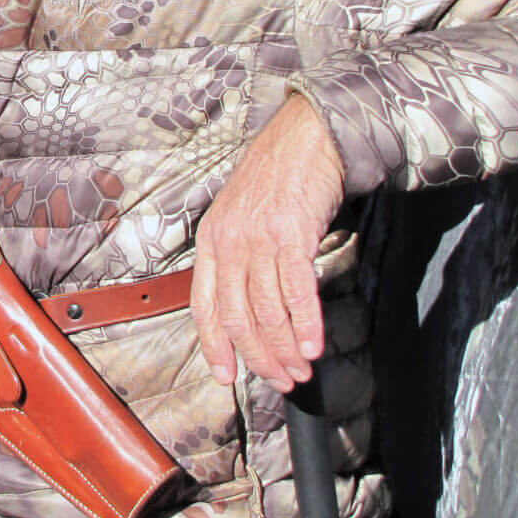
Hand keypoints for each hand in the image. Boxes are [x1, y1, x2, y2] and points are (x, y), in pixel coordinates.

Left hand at [190, 94, 343, 392]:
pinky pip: (296, 292)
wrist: (306, 137)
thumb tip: (248, 307)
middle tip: (279, 380)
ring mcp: (258, 238)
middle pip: (236, 316)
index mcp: (211, 240)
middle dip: (258, 357)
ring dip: (284, 349)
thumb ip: (237, 257)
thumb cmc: (278, 177)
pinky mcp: (290, 235)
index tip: (227, 375)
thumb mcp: (240, 216)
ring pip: (266, 311)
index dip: (214, 345)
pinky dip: (306, 326)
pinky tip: (313, 347)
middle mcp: (228, 242)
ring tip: (300, 370)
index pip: (203, 305)